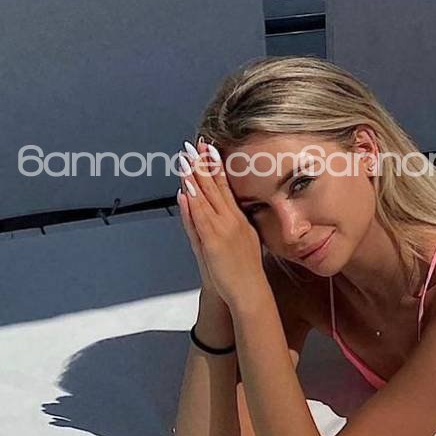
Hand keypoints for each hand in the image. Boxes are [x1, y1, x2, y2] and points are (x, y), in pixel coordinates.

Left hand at [176, 137, 266, 309]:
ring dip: (194, 178)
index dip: (217, 166)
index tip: (210, 149)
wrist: (249, 290)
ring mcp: (222, 229)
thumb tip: (230, 206)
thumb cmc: (245, 269)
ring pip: (205, 199)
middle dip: (204, 164)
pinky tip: (186, 190)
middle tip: (196, 145)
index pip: (226, 185)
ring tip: (186, 159)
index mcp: (239, 218)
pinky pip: (199, 219)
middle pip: (215, 187)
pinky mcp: (212, 242)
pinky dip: (192, 204)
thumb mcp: (245, 239)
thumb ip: (234, 222)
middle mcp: (231, 220)